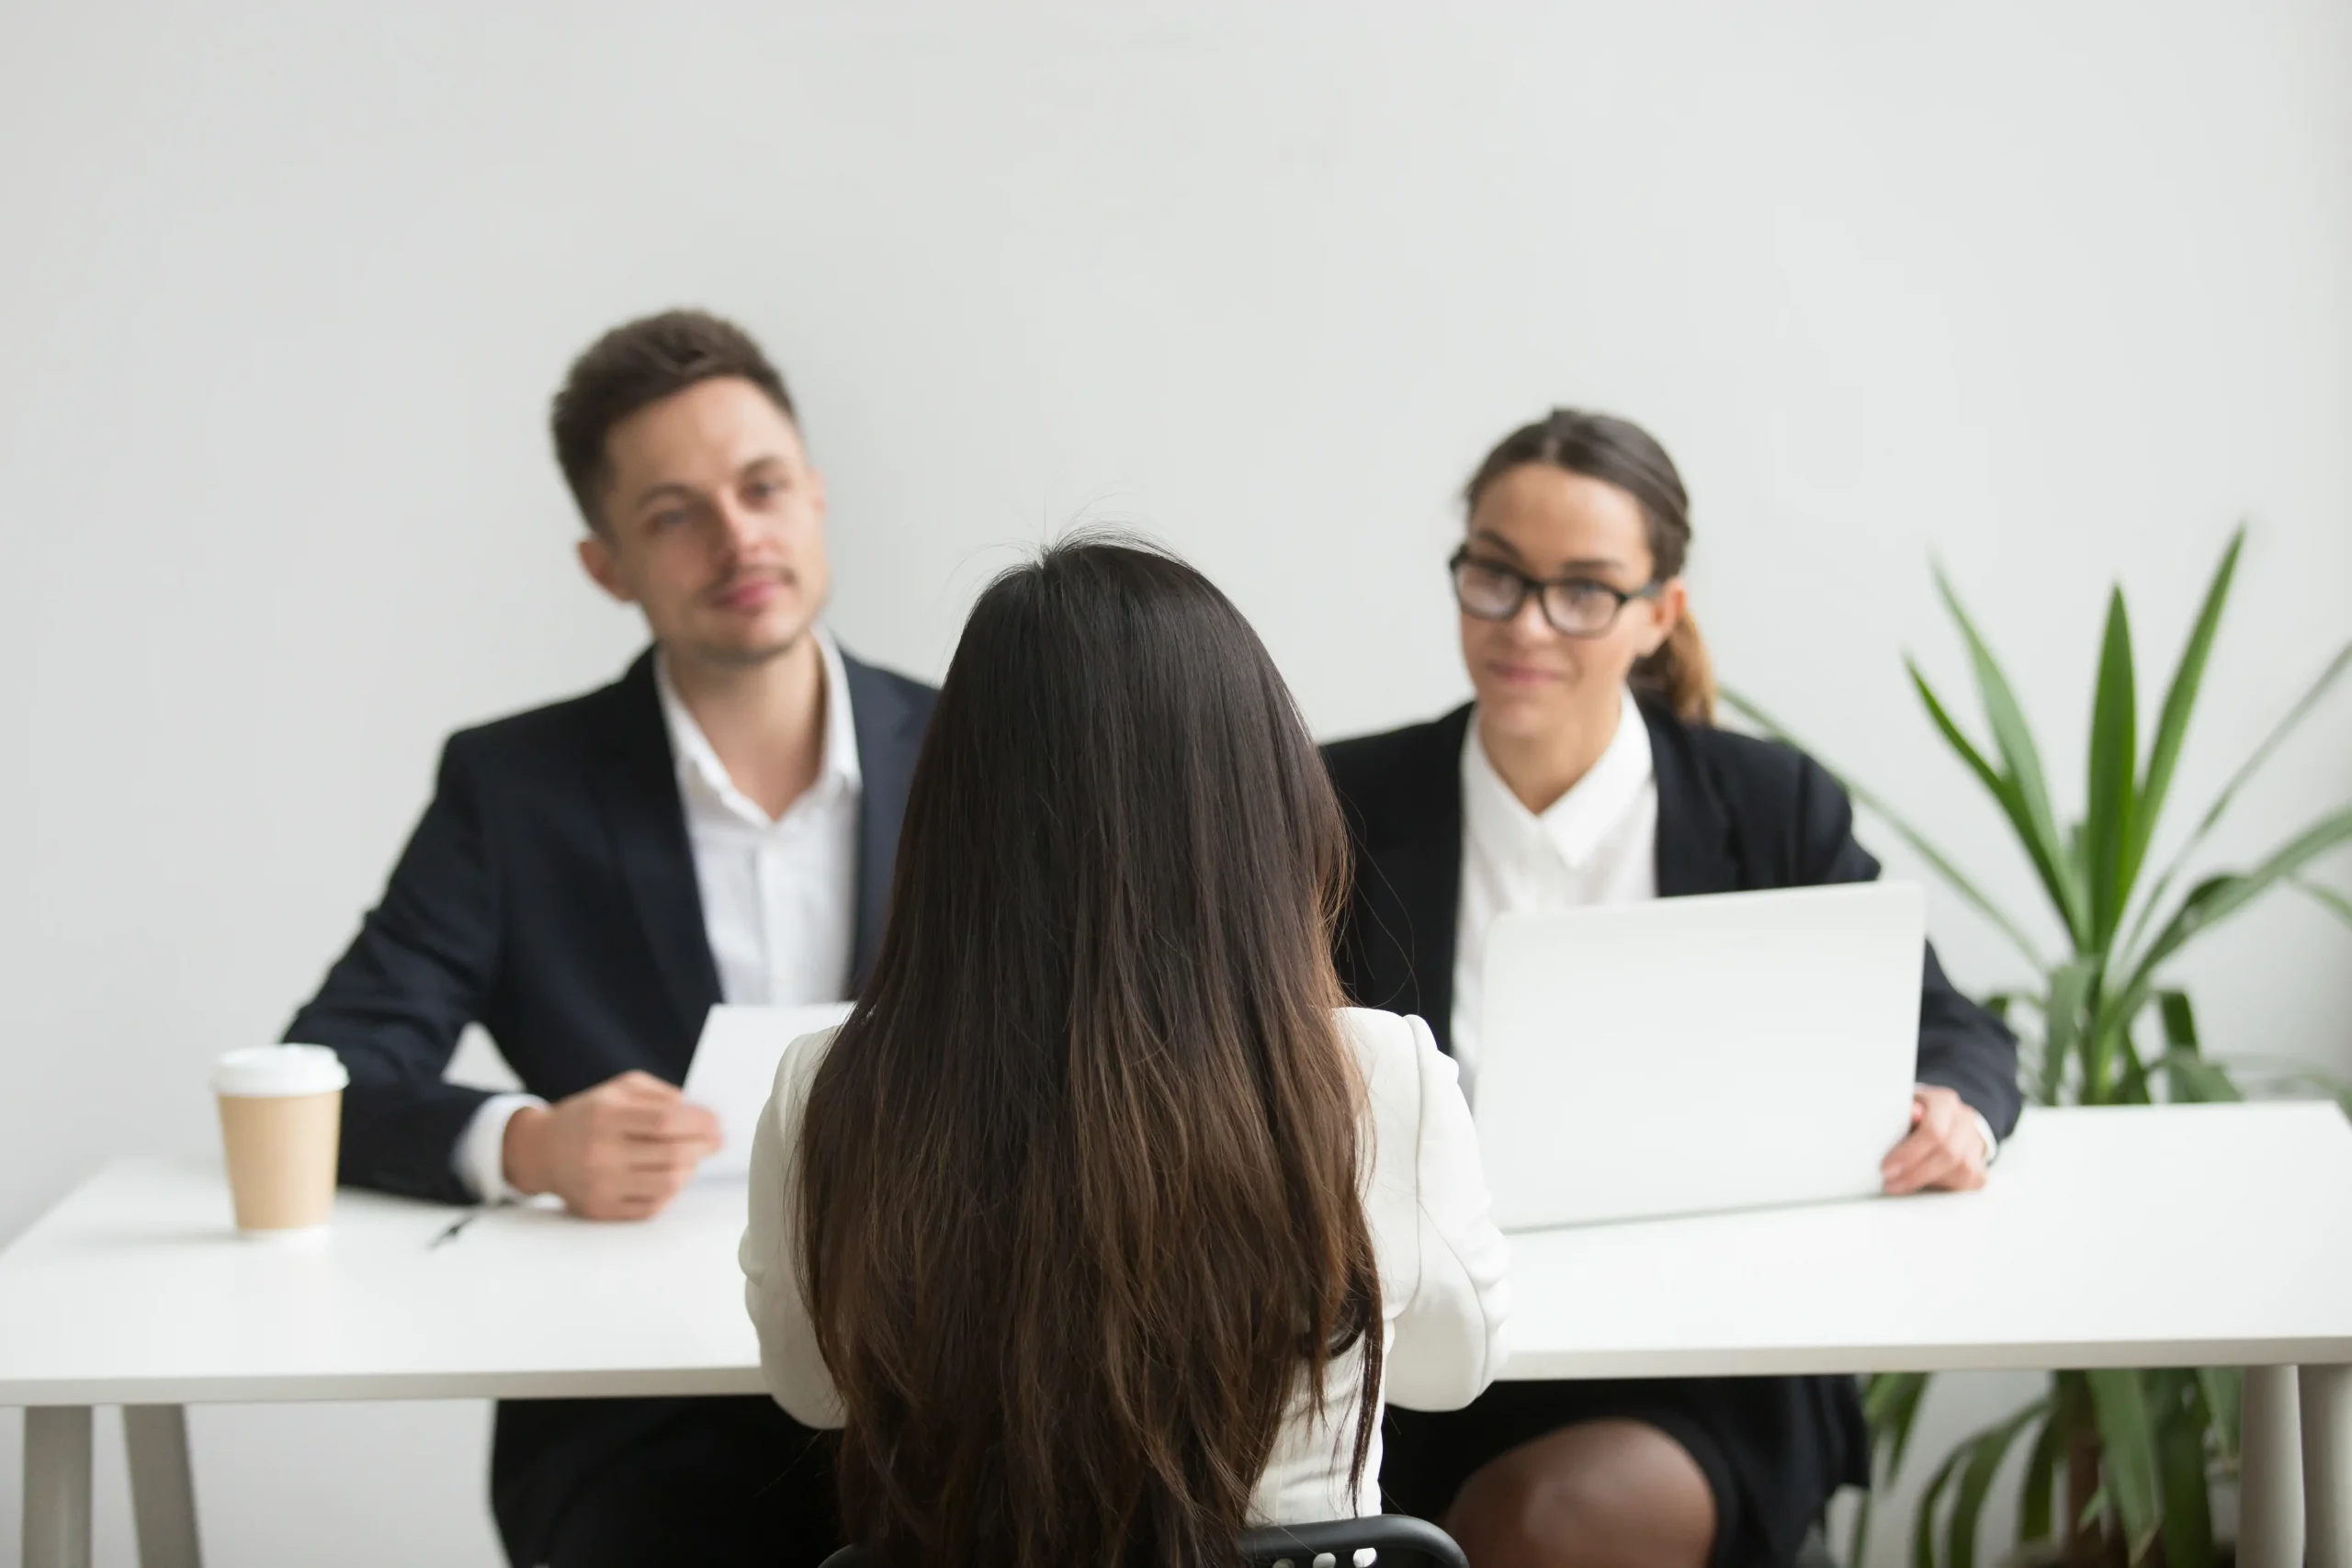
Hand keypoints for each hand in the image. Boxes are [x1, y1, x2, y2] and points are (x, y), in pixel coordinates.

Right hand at [503, 1070, 721, 1219]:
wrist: (541, 1151)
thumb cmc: (589, 1115)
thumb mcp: (618, 1089)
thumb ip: (660, 1095)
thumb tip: (699, 1112)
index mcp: (606, 1115)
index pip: (666, 1121)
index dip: (700, 1123)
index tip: (717, 1123)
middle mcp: (601, 1152)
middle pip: (672, 1155)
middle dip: (703, 1147)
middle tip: (715, 1142)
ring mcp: (601, 1185)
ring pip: (668, 1184)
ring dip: (690, 1170)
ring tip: (692, 1158)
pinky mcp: (601, 1210)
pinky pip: (652, 1206)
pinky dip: (670, 1191)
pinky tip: (670, 1177)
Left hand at [1881, 1085, 1989, 1195]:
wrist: (1943, 1122)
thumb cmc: (1914, 1116)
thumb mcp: (1902, 1108)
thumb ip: (1904, 1112)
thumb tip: (1912, 1113)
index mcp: (1944, 1102)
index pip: (1933, 1131)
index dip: (1909, 1153)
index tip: (1886, 1168)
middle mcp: (1965, 1120)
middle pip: (1948, 1153)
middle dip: (1915, 1173)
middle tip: (1890, 1184)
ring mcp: (1976, 1142)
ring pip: (1962, 1170)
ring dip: (1928, 1182)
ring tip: (1901, 1185)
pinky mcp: (1981, 1166)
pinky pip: (1968, 1181)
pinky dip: (1944, 1187)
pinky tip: (1924, 1185)